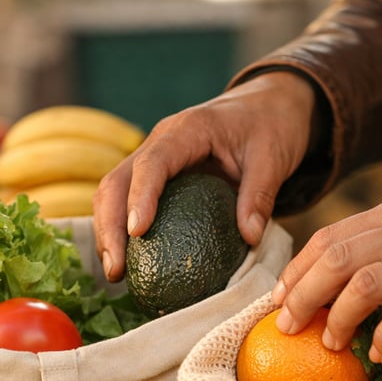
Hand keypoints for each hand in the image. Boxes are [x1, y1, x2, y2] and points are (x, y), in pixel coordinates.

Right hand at [93, 71, 316, 280]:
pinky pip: (128, 200)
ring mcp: (153, 157)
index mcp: (188, 129)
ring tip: (116, 274)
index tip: (138, 232)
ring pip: (113, 192)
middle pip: (117, 181)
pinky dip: (121, 231)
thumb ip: (260, 195)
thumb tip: (250, 238)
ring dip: (108, 232)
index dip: (140, 196)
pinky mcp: (157, 175)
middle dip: (110, 226)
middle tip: (117, 270)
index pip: (152, 163)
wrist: (267, 106)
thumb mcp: (273, 158)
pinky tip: (129, 265)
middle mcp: (160, 141)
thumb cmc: (270, 125)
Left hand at [271, 192, 381, 361]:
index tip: (278, 300)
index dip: (298, 270)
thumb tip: (342, 285)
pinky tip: (379, 353)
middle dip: (302, 295)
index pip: (331, 235)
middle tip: (287, 327)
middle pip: (337, 257)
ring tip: (330, 344)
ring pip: (366, 282)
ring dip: (339, 318)